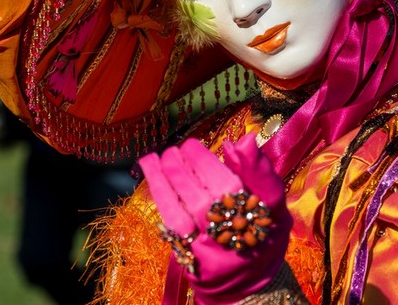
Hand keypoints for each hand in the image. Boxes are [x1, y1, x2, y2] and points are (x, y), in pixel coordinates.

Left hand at [139, 133, 291, 304]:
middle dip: (187, 167)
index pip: (242, 186)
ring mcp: (213, 252)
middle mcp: (237, 238)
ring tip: (155, 158)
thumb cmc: (264, 235)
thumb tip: (242, 140)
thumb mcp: (274, 204)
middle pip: (208, 199)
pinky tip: (153, 178)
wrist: (250, 286)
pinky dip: (161, 198)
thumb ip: (259, 172)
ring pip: (185, 213)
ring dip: (167, 181)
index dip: (218, 162)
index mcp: (262, 219)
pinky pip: (173, 226)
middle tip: (176, 148)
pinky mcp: (192, 261)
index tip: (196, 144)